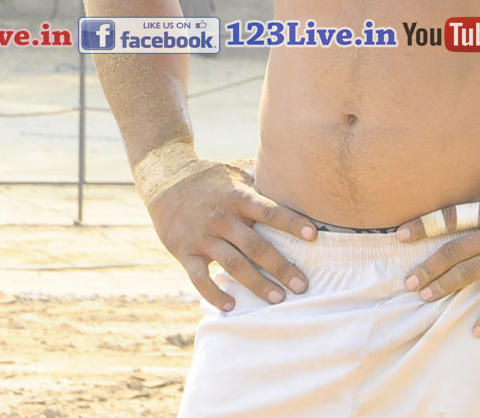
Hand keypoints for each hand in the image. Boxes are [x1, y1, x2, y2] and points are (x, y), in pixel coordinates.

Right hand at [145, 157, 316, 309]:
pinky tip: (231, 306)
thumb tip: (296, 179)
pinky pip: (199, 278)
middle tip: (302, 285)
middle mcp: (222, 217)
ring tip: (278, 299)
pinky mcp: (184, 251)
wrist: (165, 179)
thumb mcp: (235, 172)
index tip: (314, 235)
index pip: (269, 211)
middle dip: (281, 267)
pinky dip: (214, 293)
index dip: (292, 223)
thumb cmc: (210, 178)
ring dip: (256, 284)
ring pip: (232, 264)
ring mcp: (202, 236)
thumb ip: (262, 180)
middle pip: (255, 245)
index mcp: (238, 197)